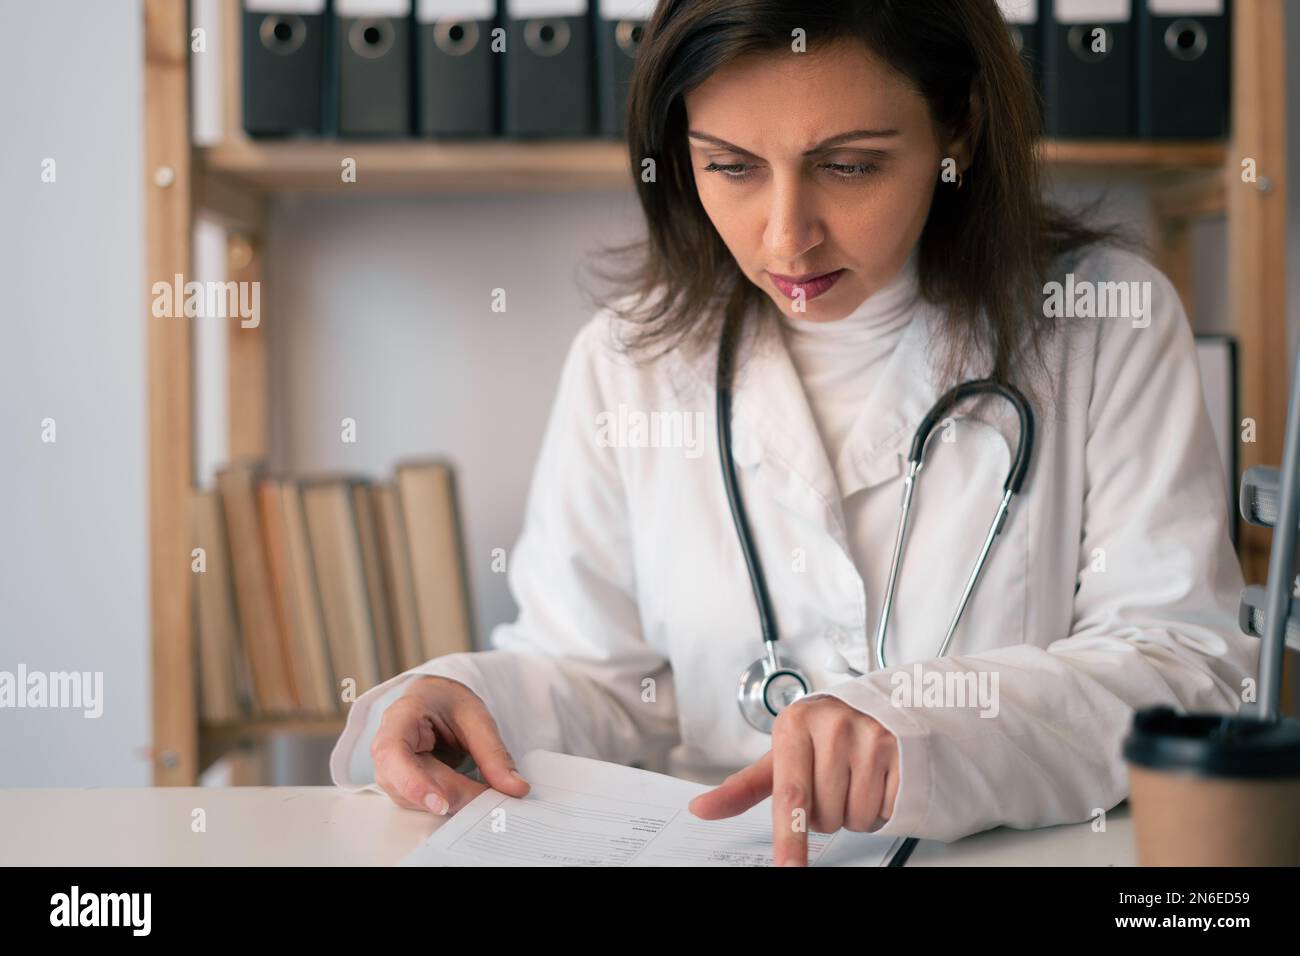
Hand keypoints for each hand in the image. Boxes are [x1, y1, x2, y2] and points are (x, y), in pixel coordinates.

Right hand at [371, 675, 529, 814]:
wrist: (434, 701)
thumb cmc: (448, 704)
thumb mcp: (476, 717)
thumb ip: (493, 753)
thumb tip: (515, 788)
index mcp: (400, 718)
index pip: (393, 753)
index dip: (412, 782)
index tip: (441, 803)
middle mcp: (386, 747)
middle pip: (409, 783)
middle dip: (452, 794)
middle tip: (490, 798)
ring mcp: (391, 771)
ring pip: (416, 800)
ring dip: (453, 800)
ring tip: (484, 793)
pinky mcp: (403, 787)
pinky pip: (424, 804)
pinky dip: (451, 802)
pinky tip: (471, 795)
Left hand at [687, 697, 898, 865]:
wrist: (879, 705)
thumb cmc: (823, 734)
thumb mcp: (783, 753)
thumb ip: (744, 786)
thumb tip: (700, 809)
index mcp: (796, 724)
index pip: (790, 794)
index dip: (789, 835)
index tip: (788, 865)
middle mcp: (833, 725)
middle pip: (824, 815)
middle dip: (827, 811)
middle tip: (832, 779)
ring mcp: (871, 735)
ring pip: (855, 818)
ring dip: (855, 811)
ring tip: (856, 777)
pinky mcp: (902, 751)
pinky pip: (885, 809)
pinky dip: (881, 806)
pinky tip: (879, 777)